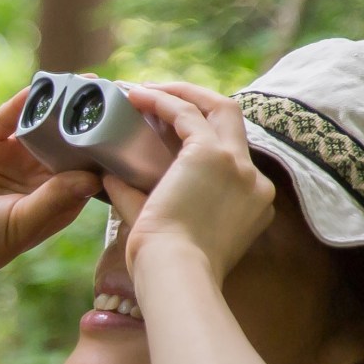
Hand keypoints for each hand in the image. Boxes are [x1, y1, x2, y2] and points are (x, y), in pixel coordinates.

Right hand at [0, 86, 105, 288]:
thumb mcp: (22, 224)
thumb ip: (55, 199)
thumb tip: (94, 176)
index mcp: (53, 200)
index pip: (88, 169)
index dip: (107, 152)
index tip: (129, 134)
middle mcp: (36, 174)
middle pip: (70, 141)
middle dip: (91, 121)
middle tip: (117, 98)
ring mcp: (11, 153)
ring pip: (44, 122)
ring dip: (65, 104)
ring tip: (90, 84)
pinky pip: (12, 112)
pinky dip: (30, 97)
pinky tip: (50, 84)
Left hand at [105, 82, 275, 291]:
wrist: (175, 274)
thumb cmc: (165, 266)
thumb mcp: (160, 227)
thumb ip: (137, 198)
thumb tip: (109, 175)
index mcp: (252, 204)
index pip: (231, 155)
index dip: (200, 135)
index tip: (166, 129)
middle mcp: (255, 181)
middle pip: (234, 122)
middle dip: (198, 102)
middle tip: (159, 97)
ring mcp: (238, 165)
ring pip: (218, 108)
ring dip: (181, 94)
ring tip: (144, 89)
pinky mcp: (213, 155)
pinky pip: (187, 112)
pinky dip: (162, 99)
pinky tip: (135, 96)